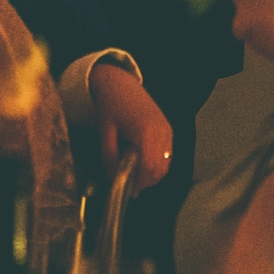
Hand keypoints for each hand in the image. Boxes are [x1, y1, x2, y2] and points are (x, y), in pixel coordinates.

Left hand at [88, 62, 173, 192]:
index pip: (150, 167)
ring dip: (154, 173)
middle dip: (148, 181)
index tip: (131, 191)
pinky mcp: (168, 126)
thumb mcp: (105, 132)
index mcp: (146, 132)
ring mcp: (167, 128)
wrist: (119, 82)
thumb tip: (112, 178)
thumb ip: (109, 156)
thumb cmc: (111, 104)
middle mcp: (161, 131)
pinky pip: (168, 152)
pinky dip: (159, 162)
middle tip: (133, 188)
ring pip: (167, 162)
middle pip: (161, 168)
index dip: (142, 182)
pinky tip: (144, 163)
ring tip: (137, 177)